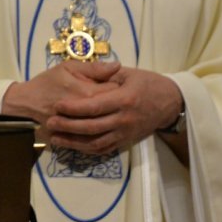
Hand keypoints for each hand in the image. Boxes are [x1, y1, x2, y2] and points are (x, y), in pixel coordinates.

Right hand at [0, 61, 120, 140]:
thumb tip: (117, 66)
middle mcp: (88, 114)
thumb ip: (93, 68)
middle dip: (117, 103)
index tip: (115, 82)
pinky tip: (101, 125)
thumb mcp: (67, 68)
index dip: (119, 86)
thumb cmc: (46, 83)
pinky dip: (103, 133)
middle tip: (114, 96)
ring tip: (108, 110)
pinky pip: (98, 140)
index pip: (116, 91)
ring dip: (111, 119)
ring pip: (108, 127)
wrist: (26, 106)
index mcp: (87, 93)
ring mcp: (84, 130)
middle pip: (115, 110)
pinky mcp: (78, 140)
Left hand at [46, 66, 182, 155]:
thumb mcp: (130, 73)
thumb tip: (88, 71)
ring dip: (74, 143)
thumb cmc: (148, 83)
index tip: (57, 106)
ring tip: (56, 138)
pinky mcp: (126, 141)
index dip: (75, 108)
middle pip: (92, 127)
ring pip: (96, 142)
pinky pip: (104, 149)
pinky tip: (73, 146)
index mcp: (124, 99)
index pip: (95, 106)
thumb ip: (107, 73)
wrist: (171, 103)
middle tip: (50, 123)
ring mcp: (125, 133)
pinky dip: (87, 150)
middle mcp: (124, 119)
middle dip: (69, 126)